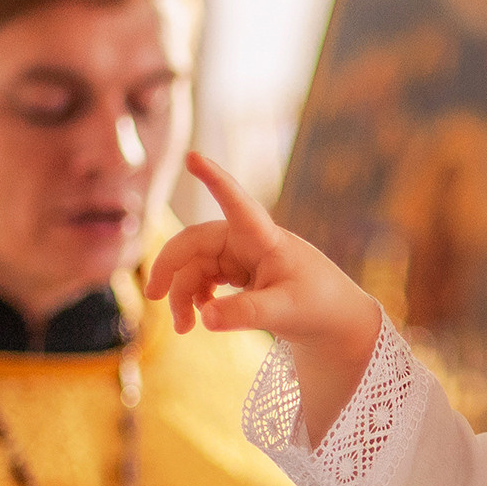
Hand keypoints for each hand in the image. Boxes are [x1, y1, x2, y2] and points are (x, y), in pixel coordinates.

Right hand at [144, 152, 382, 434]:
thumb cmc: (316, 305)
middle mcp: (247, 240)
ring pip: (194, 266)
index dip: (215, 179)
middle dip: (171, 267)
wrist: (332, 320)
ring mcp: (239, 255)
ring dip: (182, 294)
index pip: (237, 202)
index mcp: (264, 237)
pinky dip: (195, 299)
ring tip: (183, 329)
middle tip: (154, 296)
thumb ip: (245, 314)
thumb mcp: (283, 311)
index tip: (193, 157)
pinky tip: (199, 318)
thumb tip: (204, 319)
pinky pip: (203, 279)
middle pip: (195, 242)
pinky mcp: (237, 272)